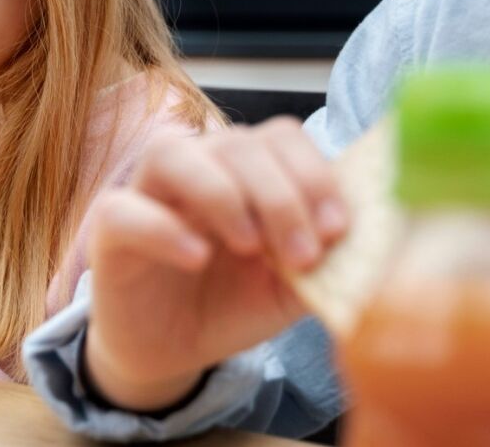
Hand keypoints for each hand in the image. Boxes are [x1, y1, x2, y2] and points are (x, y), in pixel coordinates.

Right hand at [84, 118, 347, 411]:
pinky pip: (127, 210)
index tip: (339, 228)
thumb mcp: (292, 287)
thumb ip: (328, 259)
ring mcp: (147, 193)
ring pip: (174, 154)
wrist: (171, 352)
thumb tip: (378, 237)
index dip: (313, 172)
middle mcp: (196, 169)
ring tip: (250, 247)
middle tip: (303, 254)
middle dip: (280, 195)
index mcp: (245, 173)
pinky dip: (166, 229)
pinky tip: (198, 258)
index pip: (280, 136)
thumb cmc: (230, 305)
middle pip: (235, 141)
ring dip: (223, 194)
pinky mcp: (110, 230)